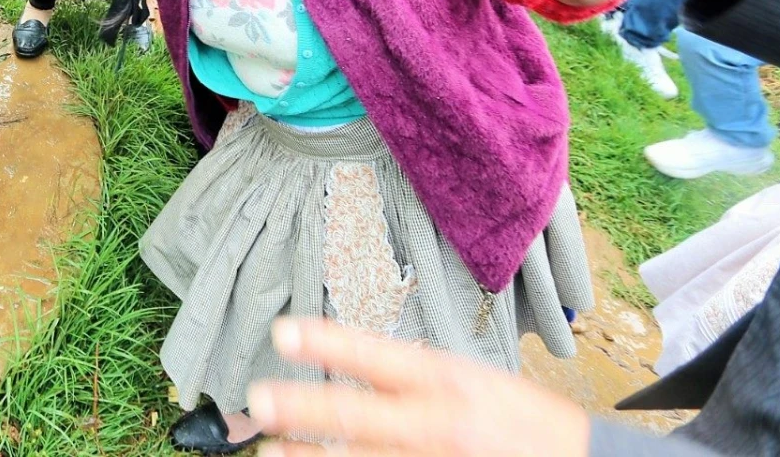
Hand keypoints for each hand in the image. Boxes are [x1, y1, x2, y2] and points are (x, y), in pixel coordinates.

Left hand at [247, 318, 590, 456]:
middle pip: (355, 416)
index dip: (326, 343)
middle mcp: (437, 424)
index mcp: (447, 382)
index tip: (282, 333)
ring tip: (271, 451)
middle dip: (301, 409)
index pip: (376, 356)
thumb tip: (352, 368)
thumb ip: (415, 377)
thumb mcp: (473, 380)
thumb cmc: (522, 421)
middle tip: (258, 400)